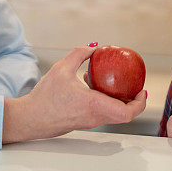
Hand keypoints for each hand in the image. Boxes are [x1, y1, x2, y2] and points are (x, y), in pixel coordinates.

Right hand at [2, 45, 146, 143]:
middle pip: (124, 115)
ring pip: (113, 115)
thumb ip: (79, 54)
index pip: (127, 113)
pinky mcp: (83, 123)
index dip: (139, 103)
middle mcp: (95, 117)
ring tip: (114, 82)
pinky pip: (101, 114)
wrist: (30, 118)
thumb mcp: (61, 68)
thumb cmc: (45, 96)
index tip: (141, 90)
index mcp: (94, 105)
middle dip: (133, 101)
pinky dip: (105, 102)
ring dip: (118, 101)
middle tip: (134, 86)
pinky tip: (92, 86)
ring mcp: (89, 122)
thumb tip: (94, 46)